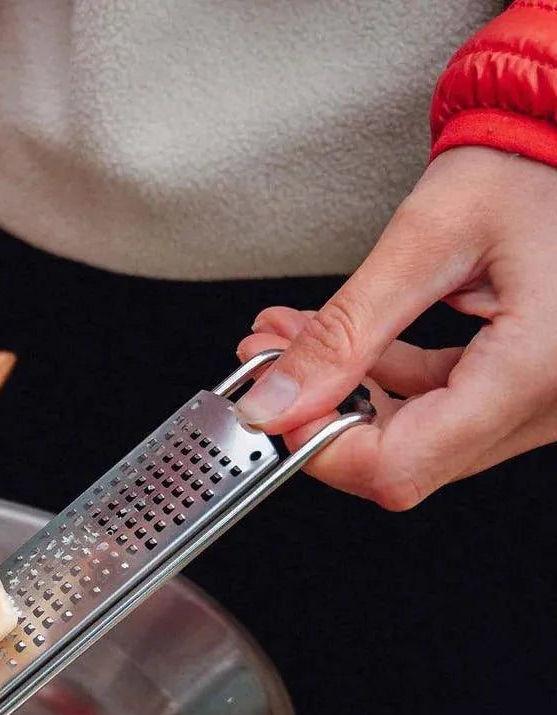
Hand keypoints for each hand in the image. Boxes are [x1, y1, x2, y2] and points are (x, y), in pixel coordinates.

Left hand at [235, 146, 556, 509]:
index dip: (319, 447)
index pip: (400, 466)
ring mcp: (538, 403)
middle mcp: (546, 404)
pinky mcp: (524, 388)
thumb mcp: (425, 239)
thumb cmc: (536, 164)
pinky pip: (438, 409)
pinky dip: (381, 381)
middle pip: (402, 463)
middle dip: (319, 413)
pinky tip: (342, 342)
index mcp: (533, 372)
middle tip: (269, 361)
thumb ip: (345, 330)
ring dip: (342, 394)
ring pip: (413, 439)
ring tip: (291, 341)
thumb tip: (274, 403)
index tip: (273, 406)